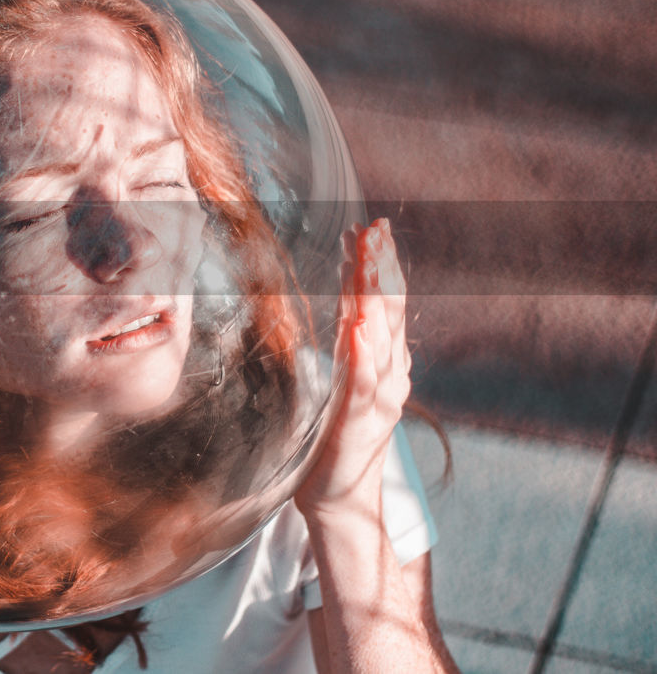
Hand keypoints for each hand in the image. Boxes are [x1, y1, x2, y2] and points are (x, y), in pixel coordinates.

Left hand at [294, 218, 409, 525]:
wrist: (339, 497)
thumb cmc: (336, 439)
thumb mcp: (344, 382)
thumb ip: (351, 347)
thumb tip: (349, 308)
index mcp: (382, 363)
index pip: (380, 304)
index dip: (376, 267)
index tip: (367, 229)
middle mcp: (388, 374)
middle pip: (387, 311)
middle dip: (381, 267)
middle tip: (374, 228)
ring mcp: (378, 397)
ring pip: (379, 336)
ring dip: (374, 295)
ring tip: (370, 259)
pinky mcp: (358, 421)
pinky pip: (361, 382)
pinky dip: (362, 353)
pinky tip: (359, 326)